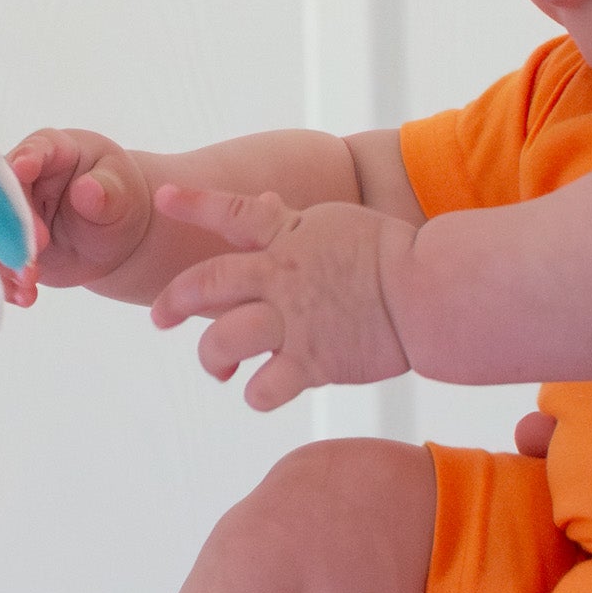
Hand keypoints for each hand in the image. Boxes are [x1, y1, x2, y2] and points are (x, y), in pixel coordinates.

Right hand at [2, 130, 153, 304]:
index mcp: (52, 149)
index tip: (22, 169)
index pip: (35, 149)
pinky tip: (25, 296)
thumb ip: (107, 191)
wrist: (112, 236)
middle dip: (12, 221)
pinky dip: (6, 281)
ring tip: (27, 284)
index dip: (25, 158)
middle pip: (0, 192)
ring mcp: (8, 212)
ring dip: (4, 259)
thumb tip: (88, 191)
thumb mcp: (122, 192)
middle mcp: (20, 176)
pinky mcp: (5, 245)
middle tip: (36, 247)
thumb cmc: (118, 198)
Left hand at [148, 185, 413, 407]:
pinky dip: (256, 394)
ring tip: (219, 367)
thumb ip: (289, 219)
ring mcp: (293, 321)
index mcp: (285, 238)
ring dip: (211, 357)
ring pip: (223, 339)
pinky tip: (257, 393)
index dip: (193, 203)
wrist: (432, 292)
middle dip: (173, 302)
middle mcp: (279, 277)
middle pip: (205, 284)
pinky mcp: (313, 362)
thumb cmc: (390, 253)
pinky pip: (266, 387)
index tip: (162, 198)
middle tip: (160, 318)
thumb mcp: (334, 222)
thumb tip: (262, 198)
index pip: (230, 212)